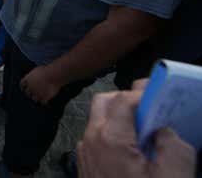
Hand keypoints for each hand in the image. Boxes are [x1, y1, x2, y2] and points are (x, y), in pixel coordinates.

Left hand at [20, 65, 62, 103]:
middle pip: (27, 94)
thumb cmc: (46, 70)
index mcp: (27, 80)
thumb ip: (31, 75)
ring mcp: (37, 93)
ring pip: (34, 99)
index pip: (21, 85)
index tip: (24, 88)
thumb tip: (29, 76)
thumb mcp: (36, 70)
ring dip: (37, 98)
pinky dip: (44, 102)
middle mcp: (31, 88)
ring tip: (40, 97)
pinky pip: (42, 102)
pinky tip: (46, 100)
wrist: (53, 75)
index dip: (23, 87)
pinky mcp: (44, 97)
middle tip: (34, 93)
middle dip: (30, 94)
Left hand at [77, 79, 195, 177]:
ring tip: (147, 132)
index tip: (161, 95)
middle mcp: (91, 140)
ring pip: (99, 120)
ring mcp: (84, 153)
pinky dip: (114, 134)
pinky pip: (97, 138)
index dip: (144, 93)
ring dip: (120, 118)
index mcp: (110, 139)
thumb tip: (164, 130)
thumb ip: (174, 146)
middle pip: (105, 103)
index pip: (124, 99)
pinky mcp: (84, 165)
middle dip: (128, 100)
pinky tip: (135, 151)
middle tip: (153, 110)